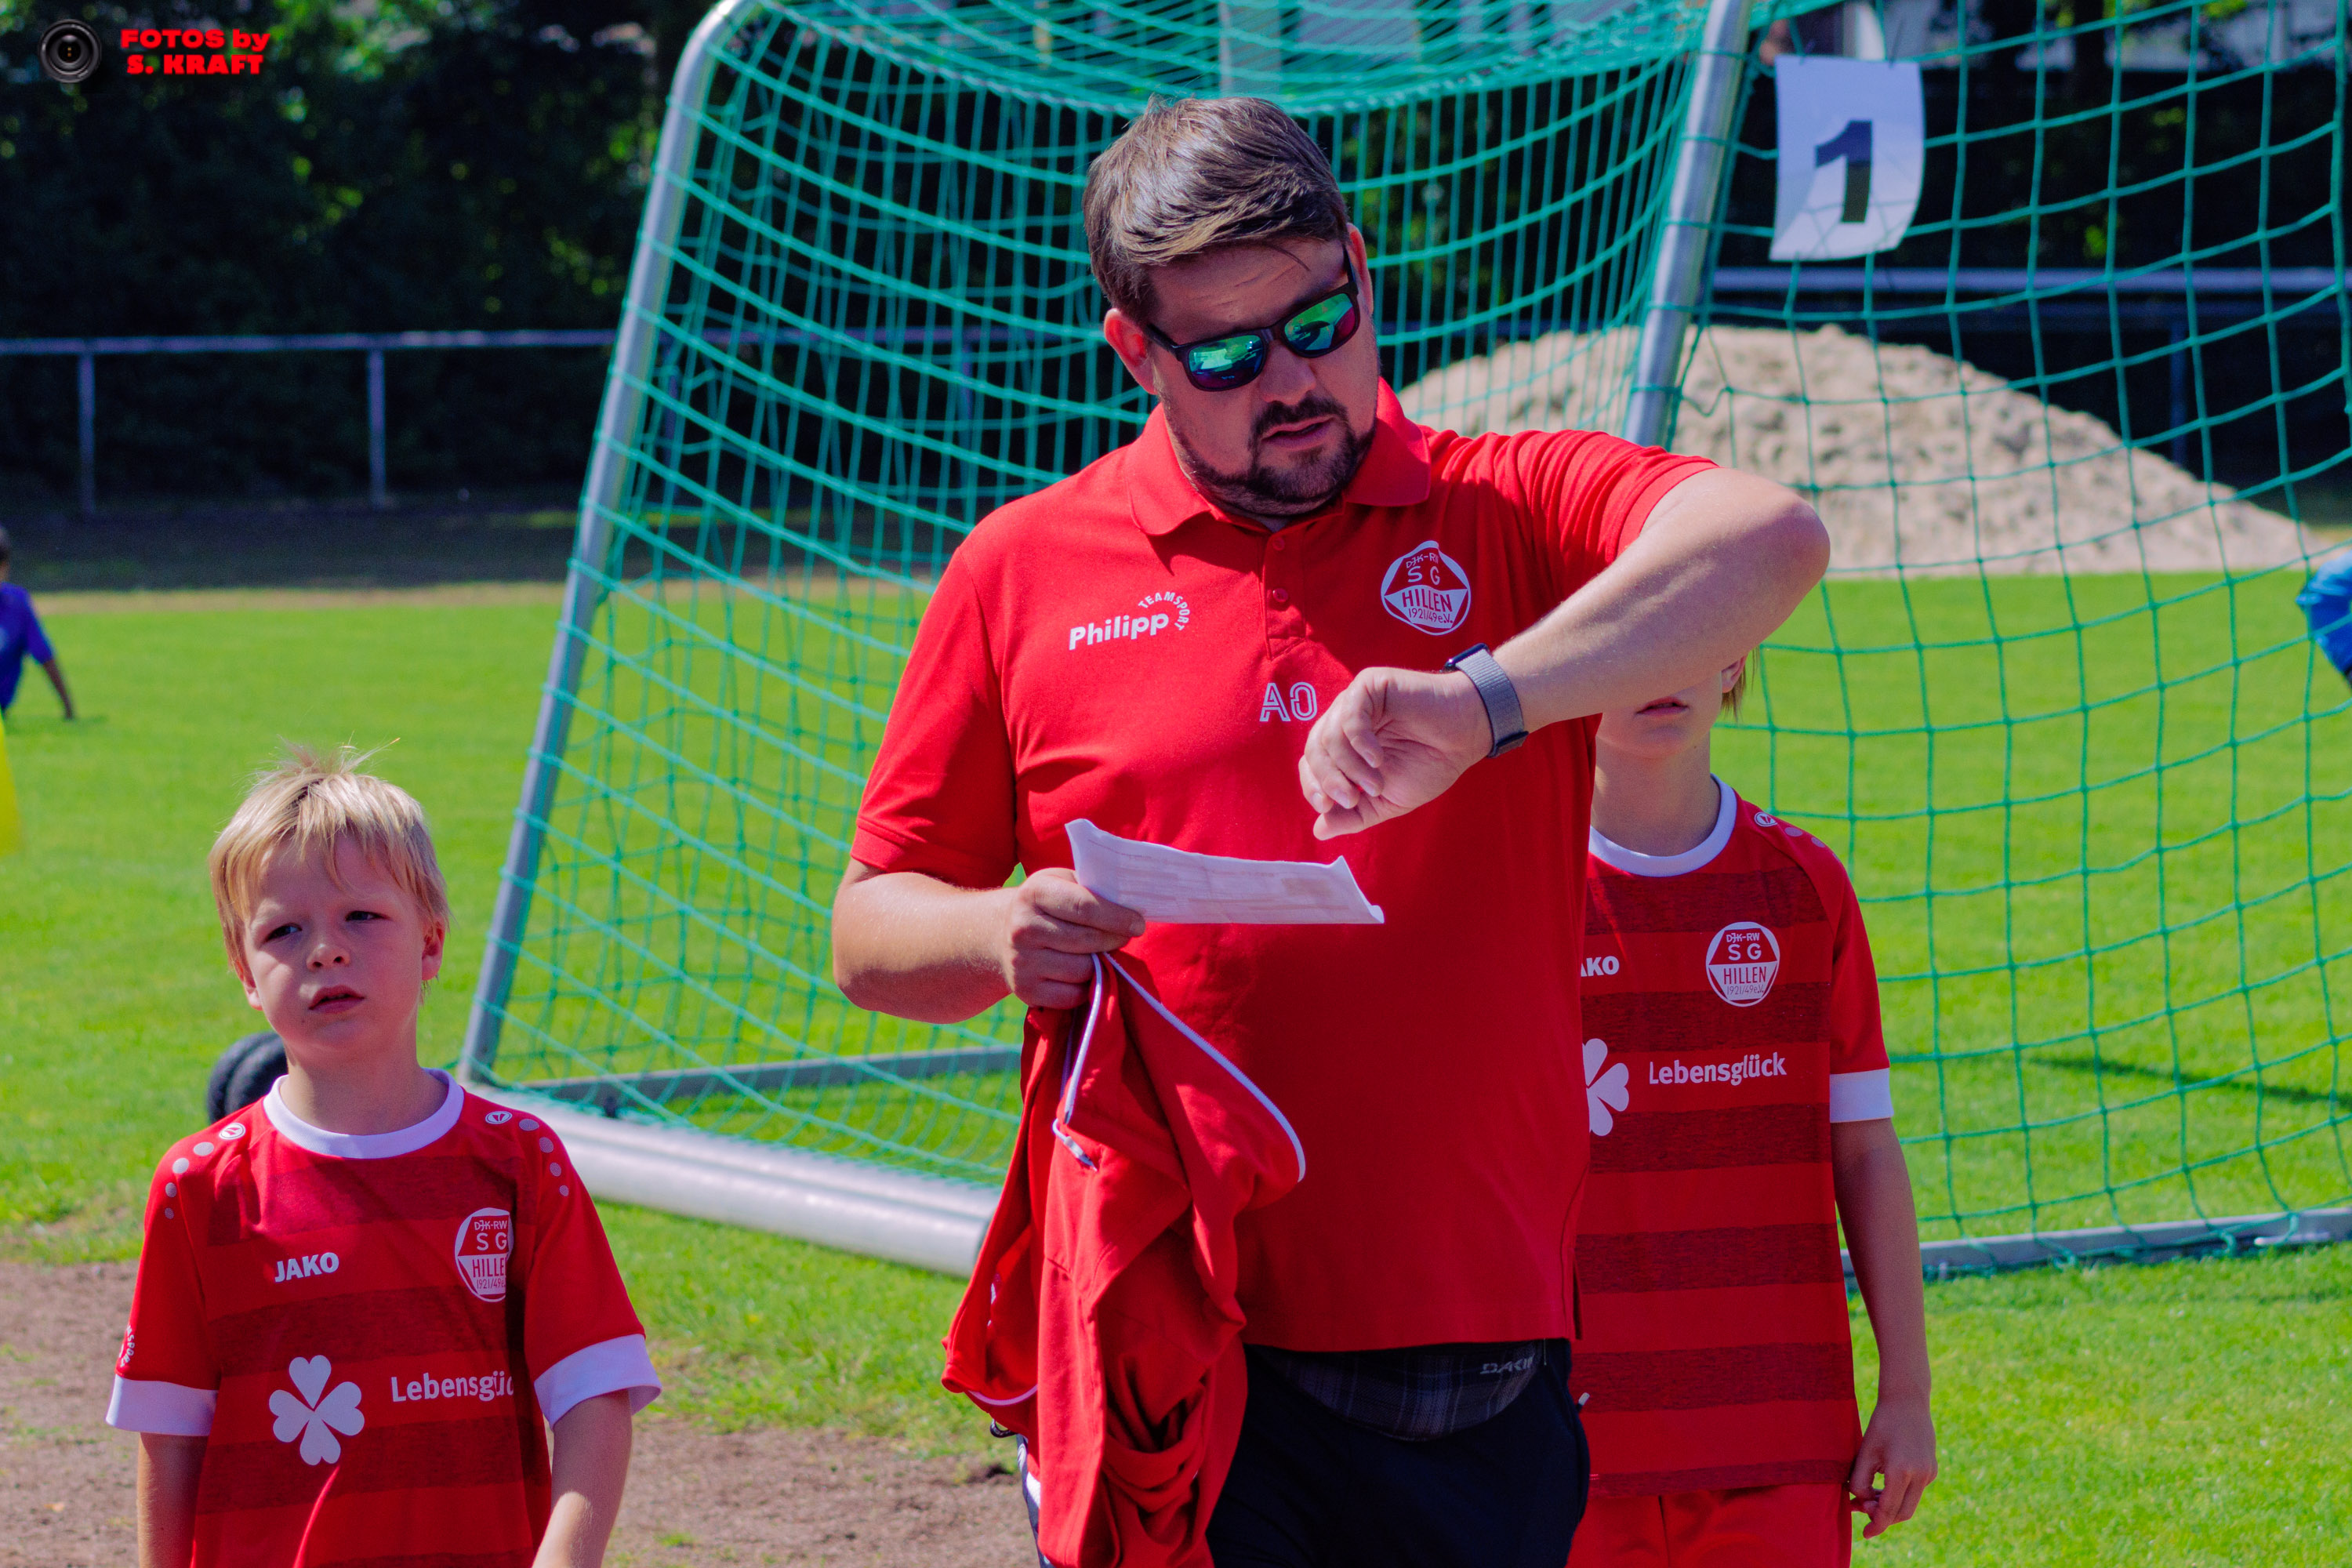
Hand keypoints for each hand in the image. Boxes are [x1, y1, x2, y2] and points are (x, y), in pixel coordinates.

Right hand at [995, 868, 1144, 1009]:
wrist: (1003, 933)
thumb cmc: (1048, 904)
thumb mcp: (1063, 883)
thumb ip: (1092, 889)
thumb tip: (1131, 906)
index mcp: (1035, 892)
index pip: (1085, 907)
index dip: (1117, 917)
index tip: (1138, 924)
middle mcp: (1023, 927)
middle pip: (1087, 940)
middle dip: (1114, 940)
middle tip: (1124, 937)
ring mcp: (1022, 961)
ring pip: (1082, 970)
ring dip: (1100, 964)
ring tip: (1100, 953)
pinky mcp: (1025, 990)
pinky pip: (1073, 996)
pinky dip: (1086, 987)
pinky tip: (1083, 972)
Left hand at [1297, 666, 1491, 838]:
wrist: (1465, 738)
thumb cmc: (1429, 764)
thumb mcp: (1386, 802)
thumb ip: (1353, 817)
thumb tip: (1318, 832)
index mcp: (1343, 746)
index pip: (1311, 764)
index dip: (1313, 786)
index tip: (1327, 806)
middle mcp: (1344, 721)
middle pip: (1314, 750)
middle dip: (1328, 780)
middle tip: (1350, 800)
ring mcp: (1355, 701)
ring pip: (1329, 735)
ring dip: (1349, 767)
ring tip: (1375, 784)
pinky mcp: (1370, 685)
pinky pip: (1350, 714)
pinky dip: (1359, 742)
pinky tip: (1377, 759)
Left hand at [1847, 1392, 1935, 1538]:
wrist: (1907, 1402)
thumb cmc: (1881, 1425)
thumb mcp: (1864, 1453)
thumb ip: (1859, 1481)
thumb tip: (1861, 1504)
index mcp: (1902, 1471)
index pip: (1888, 1510)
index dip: (1875, 1525)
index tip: (1864, 1534)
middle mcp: (1921, 1475)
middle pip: (1902, 1513)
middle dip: (1881, 1516)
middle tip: (1859, 1508)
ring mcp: (1930, 1473)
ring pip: (1909, 1504)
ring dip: (1889, 1506)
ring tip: (1867, 1496)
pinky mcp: (1932, 1469)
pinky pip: (1915, 1491)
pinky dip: (1899, 1495)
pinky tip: (1882, 1485)